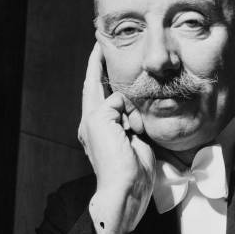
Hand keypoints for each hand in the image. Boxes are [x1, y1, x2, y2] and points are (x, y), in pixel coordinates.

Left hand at [78, 39, 154, 233]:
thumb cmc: (109, 159)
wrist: (127, 188)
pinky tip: (143, 126)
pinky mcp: (138, 138)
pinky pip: (142, 118)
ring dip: (136, 106)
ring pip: (131, 105)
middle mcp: (104, 122)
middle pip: (113, 92)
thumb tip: (125, 102)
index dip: (95, 63)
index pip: (92, 83)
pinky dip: (144, 118)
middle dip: (120, 82)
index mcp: (90, 117)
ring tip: (136, 123)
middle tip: (128, 62)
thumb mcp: (101, 122)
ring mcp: (122, 130)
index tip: (100, 44)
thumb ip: (111, 103)